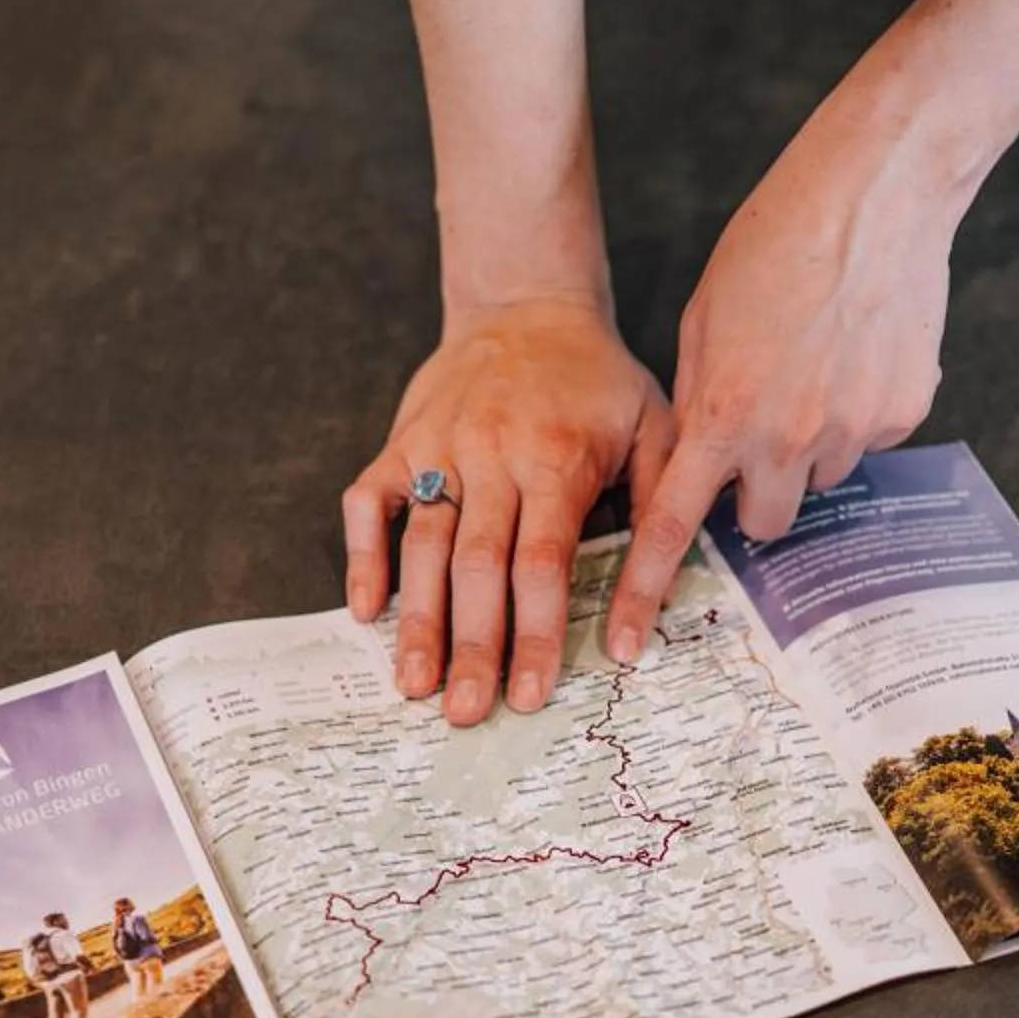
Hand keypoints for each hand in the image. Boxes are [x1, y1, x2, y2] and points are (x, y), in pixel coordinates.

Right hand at [345, 297, 671, 724]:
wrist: (528, 304)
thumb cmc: (598, 382)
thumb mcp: (656, 431)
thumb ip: (656, 520)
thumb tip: (641, 620)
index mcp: (557, 458)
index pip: (542, 562)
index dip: (533, 632)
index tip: (528, 694)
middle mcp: (491, 454)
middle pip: (477, 566)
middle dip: (471, 645)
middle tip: (464, 713)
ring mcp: (438, 446)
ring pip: (420, 544)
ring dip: (415, 619)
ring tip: (412, 684)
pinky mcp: (401, 440)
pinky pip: (368, 501)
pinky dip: (362, 555)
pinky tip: (366, 610)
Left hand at [602, 117, 953, 659]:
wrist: (876, 194)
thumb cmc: (777, 239)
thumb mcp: (704, 318)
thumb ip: (696, 397)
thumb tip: (700, 450)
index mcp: (722, 414)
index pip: (672, 524)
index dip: (643, 588)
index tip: (624, 642)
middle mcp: (788, 438)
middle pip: (765, 521)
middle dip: (756, 494)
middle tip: (759, 438)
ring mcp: (853, 430)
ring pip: (820, 478)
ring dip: (809, 448)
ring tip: (816, 369)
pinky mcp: (904, 412)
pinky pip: (870, 438)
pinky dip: (860, 412)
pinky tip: (859, 351)